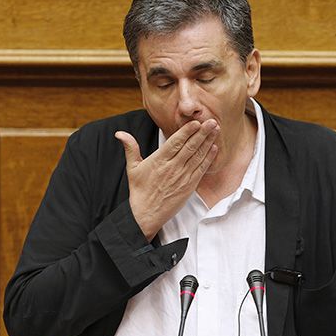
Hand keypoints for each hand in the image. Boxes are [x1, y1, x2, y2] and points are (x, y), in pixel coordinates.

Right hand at [115, 119, 219, 240]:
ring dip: (208, 142)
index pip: (175, 142)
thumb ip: (130, 148)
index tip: (196, 122)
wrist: (146, 214)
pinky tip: (214, 148)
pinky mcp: (189, 186)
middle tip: (212, 121)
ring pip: (198, 156)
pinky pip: (201, 169)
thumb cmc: (140, 191)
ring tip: (215, 130)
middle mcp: (172, 168)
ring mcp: (182, 177)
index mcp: (159, 161)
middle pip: (190, 147)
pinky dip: (208, 158)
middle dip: (202, 133)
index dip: (186, 131)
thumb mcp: (132, 168)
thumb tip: (119, 133)